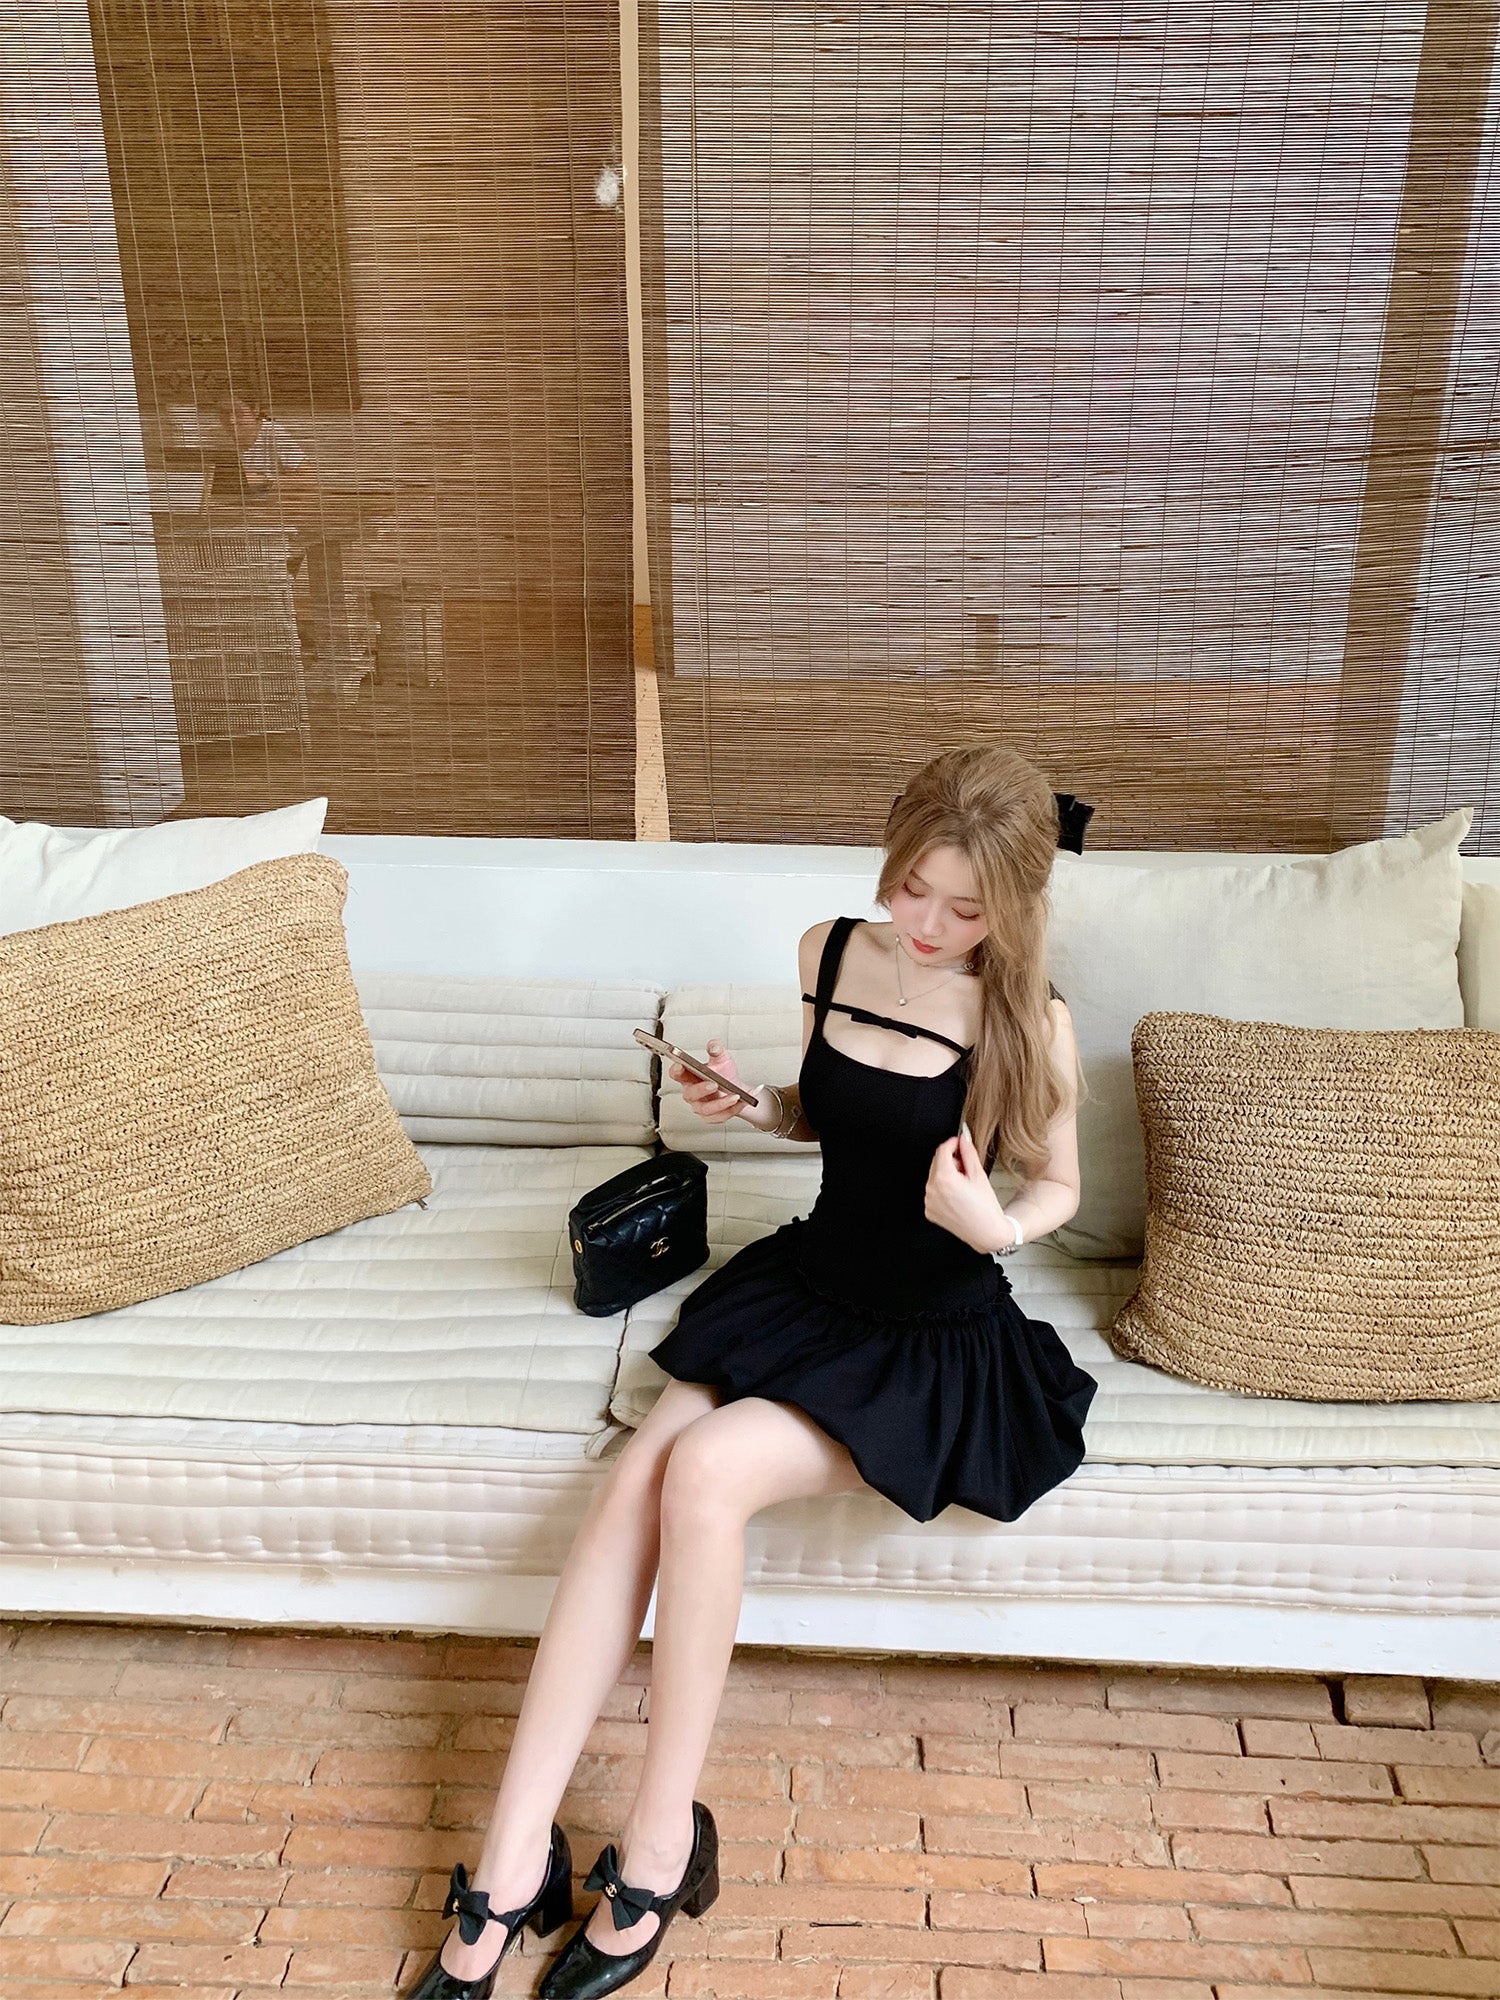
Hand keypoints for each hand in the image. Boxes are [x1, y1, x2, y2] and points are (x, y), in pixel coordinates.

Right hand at [672, 1041, 749, 1125]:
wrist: (737, 1090)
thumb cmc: (725, 1075)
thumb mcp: (722, 1059)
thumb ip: (717, 1050)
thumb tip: (713, 1046)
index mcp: (689, 1077)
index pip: (676, 1074)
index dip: (676, 1070)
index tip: (680, 1065)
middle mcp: (692, 1093)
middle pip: (690, 1094)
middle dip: (701, 1089)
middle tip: (714, 1084)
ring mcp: (701, 1106)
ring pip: (705, 1109)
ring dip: (721, 1103)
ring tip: (734, 1096)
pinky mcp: (711, 1117)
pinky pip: (719, 1116)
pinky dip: (731, 1110)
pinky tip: (740, 1102)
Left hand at [925, 1128, 1010, 1252]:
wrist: (987, 1232)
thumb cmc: (985, 1207)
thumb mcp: (978, 1175)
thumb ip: (968, 1153)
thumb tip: (963, 1138)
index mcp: (944, 1178)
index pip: (942, 1150)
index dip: (952, 1143)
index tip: (959, 1143)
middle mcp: (932, 1190)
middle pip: (936, 1163)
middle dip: (950, 1160)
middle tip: (966, 1169)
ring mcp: (929, 1201)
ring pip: (934, 1177)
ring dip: (946, 1175)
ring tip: (963, 1185)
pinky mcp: (929, 1210)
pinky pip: (933, 1192)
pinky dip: (943, 1189)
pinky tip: (957, 1196)